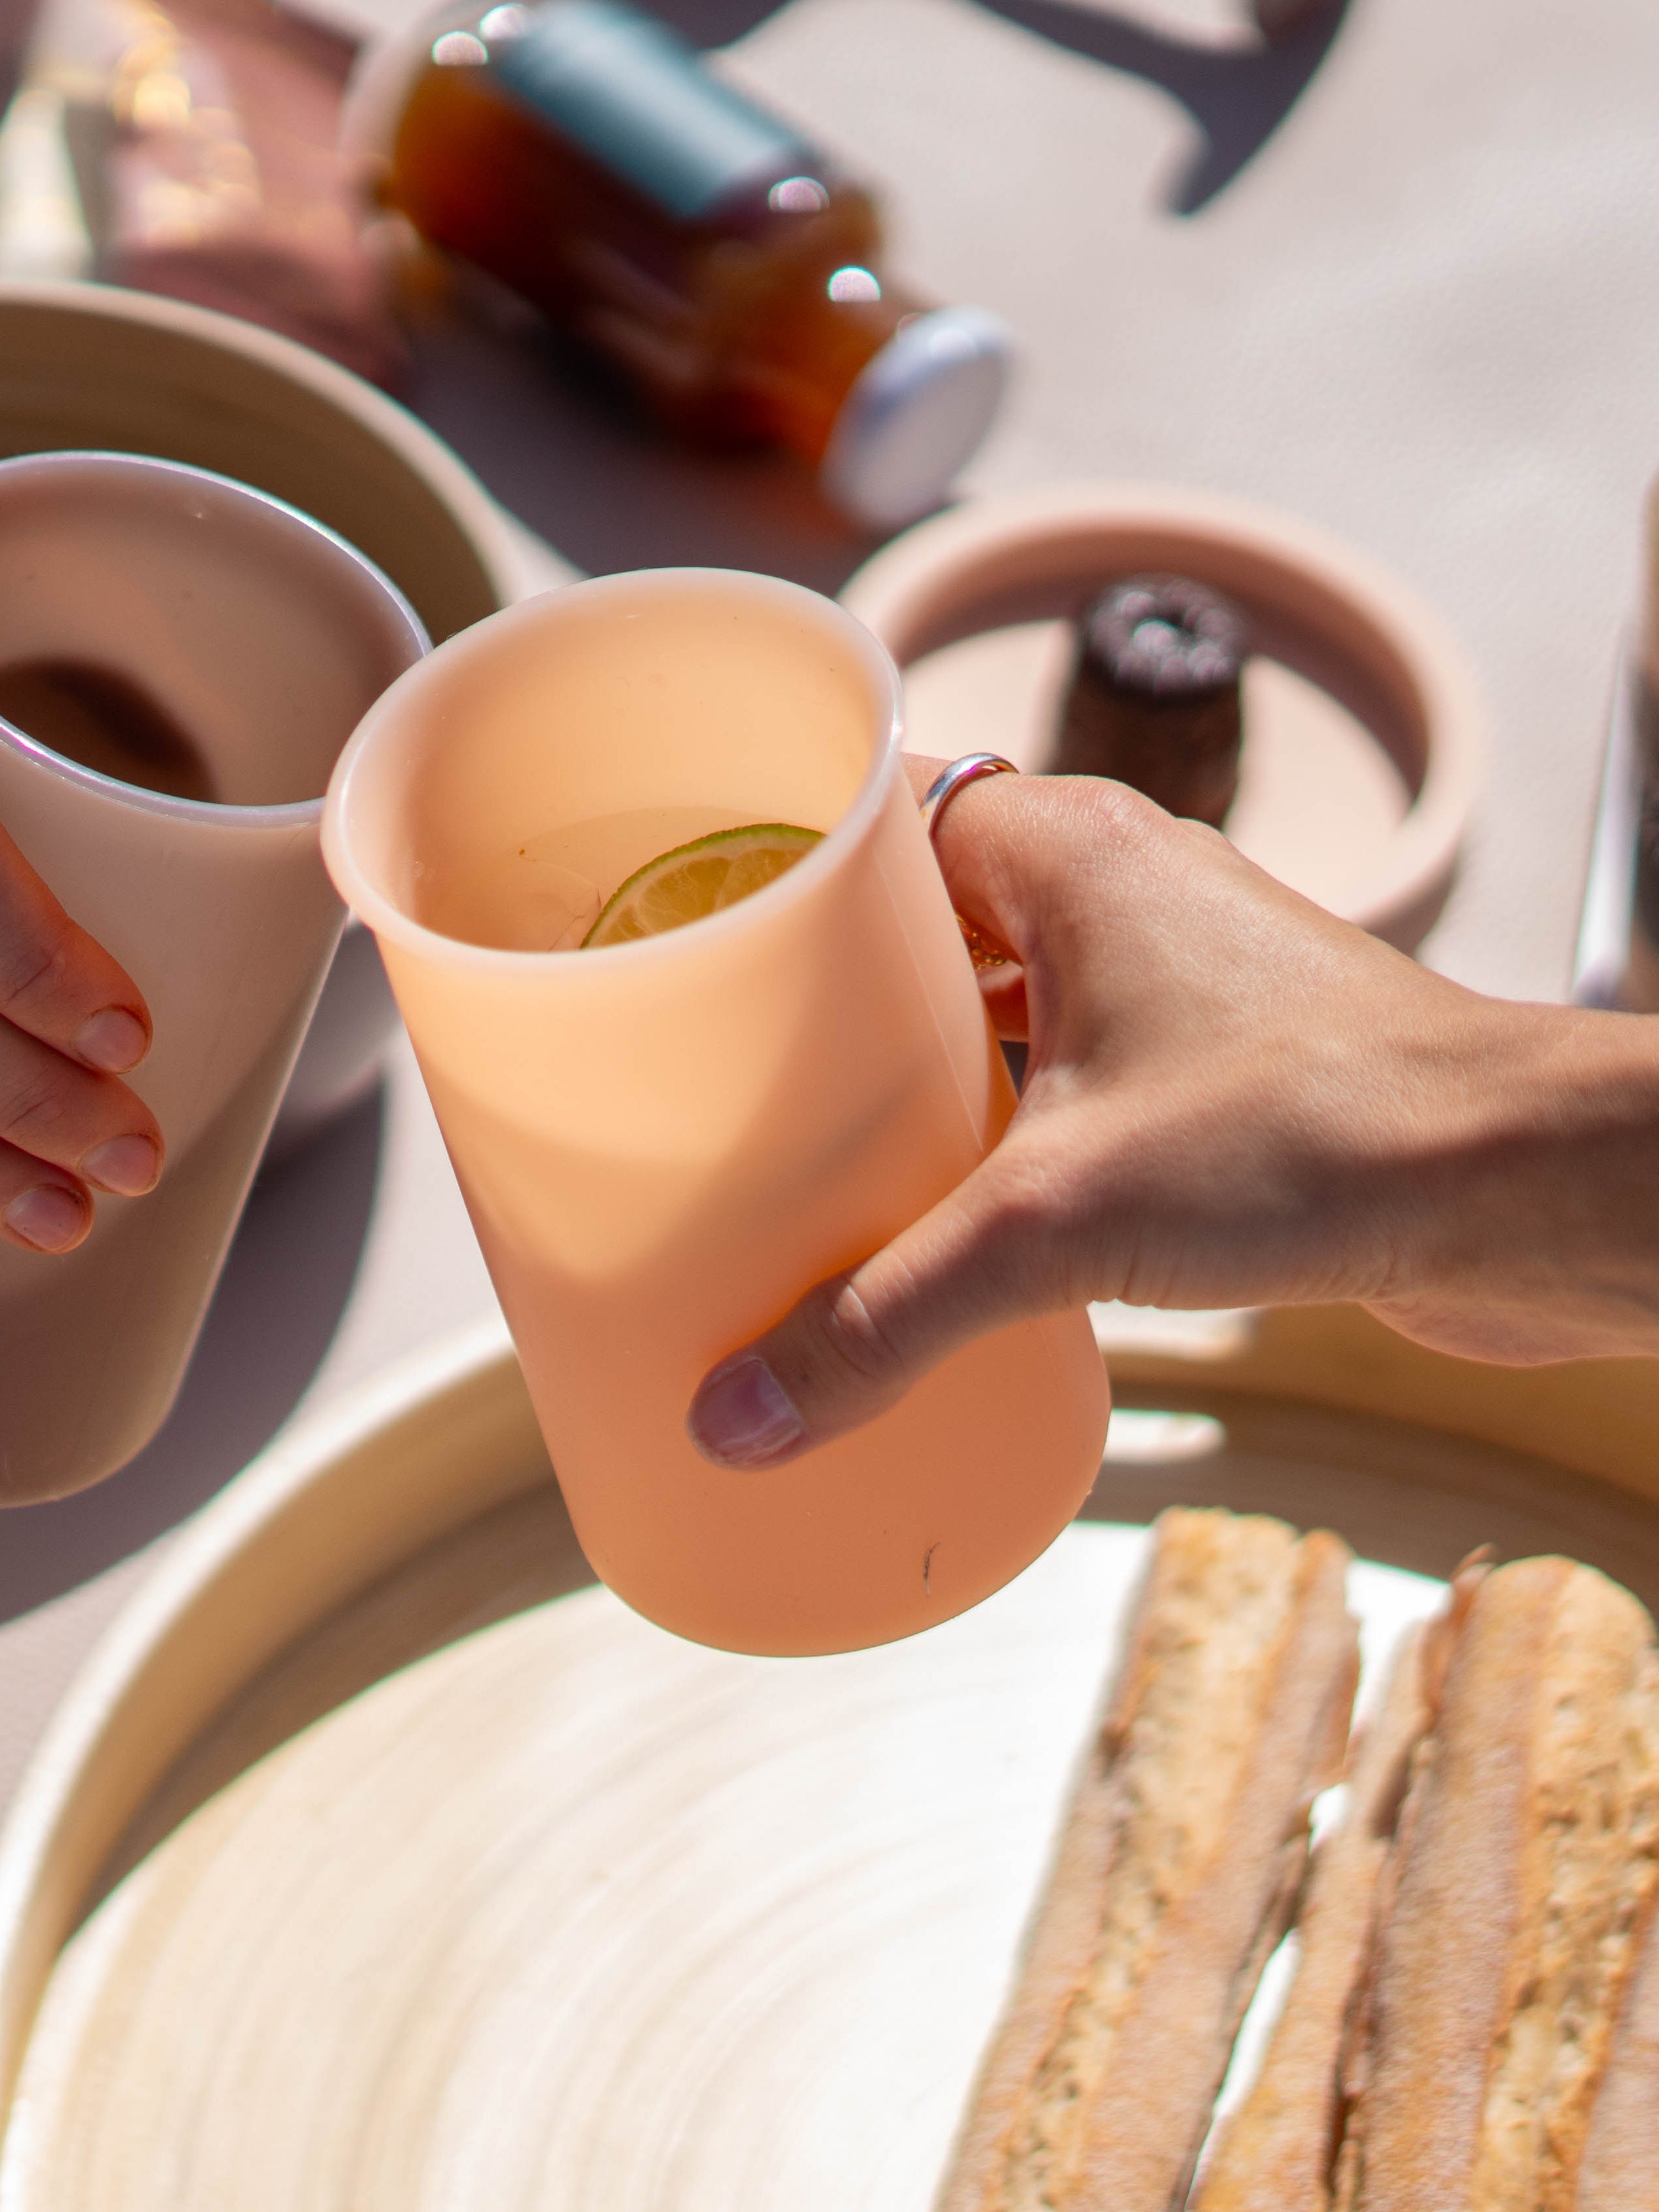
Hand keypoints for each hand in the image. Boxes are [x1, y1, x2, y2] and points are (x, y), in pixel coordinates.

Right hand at [688, 764, 1658, 1468]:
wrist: (1527, 1188)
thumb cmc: (1327, 1130)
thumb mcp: (1056, 1220)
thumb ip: (887, 1313)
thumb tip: (743, 1408)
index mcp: (1064, 849)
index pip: (872, 803)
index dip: (775, 857)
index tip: (684, 926)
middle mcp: (1119, 890)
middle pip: (922, 915)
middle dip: (827, 994)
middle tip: (719, 1070)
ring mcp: (1175, 977)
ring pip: (1000, 999)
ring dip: (919, 1070)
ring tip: (808, 1153)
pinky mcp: (1220, 1066)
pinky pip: (1068, 1072)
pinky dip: (1003, 1124)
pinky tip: (950, 1211)